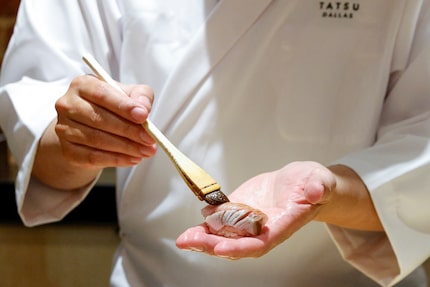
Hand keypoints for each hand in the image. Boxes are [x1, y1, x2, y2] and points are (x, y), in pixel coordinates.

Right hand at [55, 75, 155, 167]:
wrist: (90, 128)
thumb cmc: (112, 107)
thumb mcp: (129, 94)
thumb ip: (140, 96)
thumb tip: (144, 108)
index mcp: (83, 85)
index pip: (102, 94)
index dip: (124, 106)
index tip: (143, 116)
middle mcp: (68, 104)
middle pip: (100, 119)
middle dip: (129, 131)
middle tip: (150, 139)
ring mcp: (64, 128)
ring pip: (97, 140)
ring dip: (126, 148)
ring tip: (145, 151)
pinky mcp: (67, 150)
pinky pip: (93, 157)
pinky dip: (116, 159)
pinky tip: (132, 159)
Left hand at [176, 161, 381, 258]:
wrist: (301, 182)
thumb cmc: (313, 183)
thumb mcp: (320, 181)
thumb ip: (320, 187)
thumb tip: (316, 191)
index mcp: (283, 225)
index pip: (260, 242)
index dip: (240, 246)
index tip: (219, 247)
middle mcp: (264, 229)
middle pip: (237, 244)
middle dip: (212, 245)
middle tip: (189, 242)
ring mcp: (250, 222)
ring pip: (225, 236)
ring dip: (203, 239)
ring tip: (184, 238)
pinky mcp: (240, 210)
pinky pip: (221, 223)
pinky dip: (205, 226)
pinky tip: (190, 228)